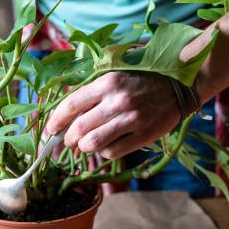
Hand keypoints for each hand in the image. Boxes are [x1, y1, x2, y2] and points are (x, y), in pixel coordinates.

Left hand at [46, 72, 180, 158]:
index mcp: (107, 82)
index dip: (56, 120)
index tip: (50, 130)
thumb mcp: (116, 75)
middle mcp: (117, 101)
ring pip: (93, 143)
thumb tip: (67, 115)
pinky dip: (103, 152)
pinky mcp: (143, 135)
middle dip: (68, 138)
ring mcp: (131, 120)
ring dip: (84, 147)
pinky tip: (105, 146)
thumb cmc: (142, 80)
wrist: (179, 87)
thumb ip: (93, 92)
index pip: (71, 104)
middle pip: (79, 128)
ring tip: (84, 145)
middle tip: (68, 141)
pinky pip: (112, 152)